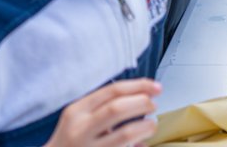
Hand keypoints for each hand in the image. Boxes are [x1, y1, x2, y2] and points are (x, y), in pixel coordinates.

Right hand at [43, 79, 160, 146]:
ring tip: (151, 125)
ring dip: (145, 127)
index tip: (156, 87)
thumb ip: (103, 105)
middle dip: (142, 104)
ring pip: (125, 133)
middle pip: (118, 109)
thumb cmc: (71, 140)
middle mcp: (80, 129)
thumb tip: (142, 94)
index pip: (112, 91)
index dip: (139, 86)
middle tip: (153, 105)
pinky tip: (142, 144)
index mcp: (77, 111)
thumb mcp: (79, 117)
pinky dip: (138, 145)